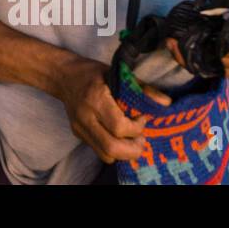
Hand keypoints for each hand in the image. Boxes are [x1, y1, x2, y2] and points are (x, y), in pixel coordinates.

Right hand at [54, 57, 171, 163]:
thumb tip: (165, 103)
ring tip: (132, 140)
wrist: (62, 76)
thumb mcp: (118, 74)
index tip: (142, 118)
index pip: (119, 127)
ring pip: (106, 154)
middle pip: (112, 147)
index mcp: (95, 99)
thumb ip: (142, 89)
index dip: (137, 128)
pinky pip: (99, 151)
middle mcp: (85, 117)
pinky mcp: (78, 134)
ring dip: (124, 153)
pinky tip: (119, 138)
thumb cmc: (92, 72)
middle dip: (133, 149)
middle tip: (142, 139)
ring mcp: (80, 128)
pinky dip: (114, 150)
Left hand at [166, 30, 228, 81]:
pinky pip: (219, 70)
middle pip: (218, 59)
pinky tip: (185, 51)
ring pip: (216, 67)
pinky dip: (203, 60)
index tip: (180, 37)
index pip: (226, 51)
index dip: (204, 42)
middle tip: (173, 38)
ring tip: (175, 43)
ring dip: (196, 55)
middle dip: (197, 47)